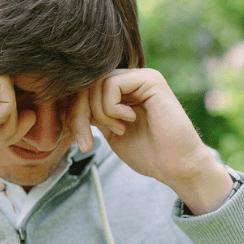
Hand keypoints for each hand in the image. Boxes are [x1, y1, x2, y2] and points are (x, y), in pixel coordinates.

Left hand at [67, 68, 232, 214]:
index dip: (74, 113)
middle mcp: (131, 80)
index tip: (80, 140)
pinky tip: (128, 120)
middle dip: (78, 115)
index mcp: (122, 92)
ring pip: (96, 84)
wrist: (176, 166)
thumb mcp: (109, 131)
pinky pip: (112, 84)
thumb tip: (67, 104)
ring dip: (99, 113)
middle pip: (86, 85)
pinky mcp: (150, 80)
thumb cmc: (148, 153)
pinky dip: (111, 107)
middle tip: (86, 141)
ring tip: (118, 130)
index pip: (84, 91)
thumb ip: (93, 114)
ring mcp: (141, 77)